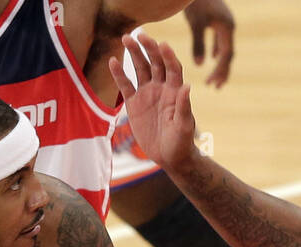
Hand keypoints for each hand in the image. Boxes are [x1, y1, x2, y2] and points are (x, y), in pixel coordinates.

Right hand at [108, 32, 197, 171]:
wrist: (169, 156)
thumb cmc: (181, 142)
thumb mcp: (184, 126)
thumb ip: (184, 107)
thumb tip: (188, 87)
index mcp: (175, 91)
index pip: (173, 68)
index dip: (168, 56)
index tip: (163, 45)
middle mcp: (161, 88)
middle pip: (155, 62)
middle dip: (148, 48)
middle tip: (140, 35)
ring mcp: (147, 94)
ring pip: (140, 69)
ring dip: (134, 54)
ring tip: (126, 38)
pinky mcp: (134, 103)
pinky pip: (125, 85)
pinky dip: (119, 74)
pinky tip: (112, 61)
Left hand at [183, 0, 235, 87]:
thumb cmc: (194, 2)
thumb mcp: (195, 23)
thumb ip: (198, 43)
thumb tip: (199, 65)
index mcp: (227, 28)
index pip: (226, 55)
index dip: (219, 70)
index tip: (211, 84)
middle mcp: (228, 26)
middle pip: (228, 54)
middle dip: (222, 71)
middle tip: (216, 87)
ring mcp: (224, 22)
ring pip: (225, 47)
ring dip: (220, 62)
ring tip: (215, 77)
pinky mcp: (218, 19)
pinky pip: (220, 39)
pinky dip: (216, 50)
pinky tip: (210, 57)